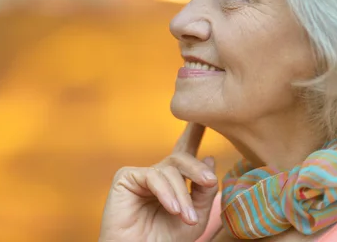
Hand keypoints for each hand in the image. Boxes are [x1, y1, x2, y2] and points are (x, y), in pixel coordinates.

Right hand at [99, 123, 218, 241]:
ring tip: (187, 218)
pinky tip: (173, 209)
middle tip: (211, 182)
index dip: (193, 133)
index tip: (203, 118)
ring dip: (182, 195)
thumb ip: (204, 191)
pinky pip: (153, 176)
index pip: (184, 152)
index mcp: (173, 182)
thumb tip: (210, 160)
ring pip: (170, 169)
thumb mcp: (195, 218)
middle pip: (181, 158)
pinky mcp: (125, 178)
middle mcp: (157, 174)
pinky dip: (166, 193)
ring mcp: (140, 175)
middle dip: (197, 169)